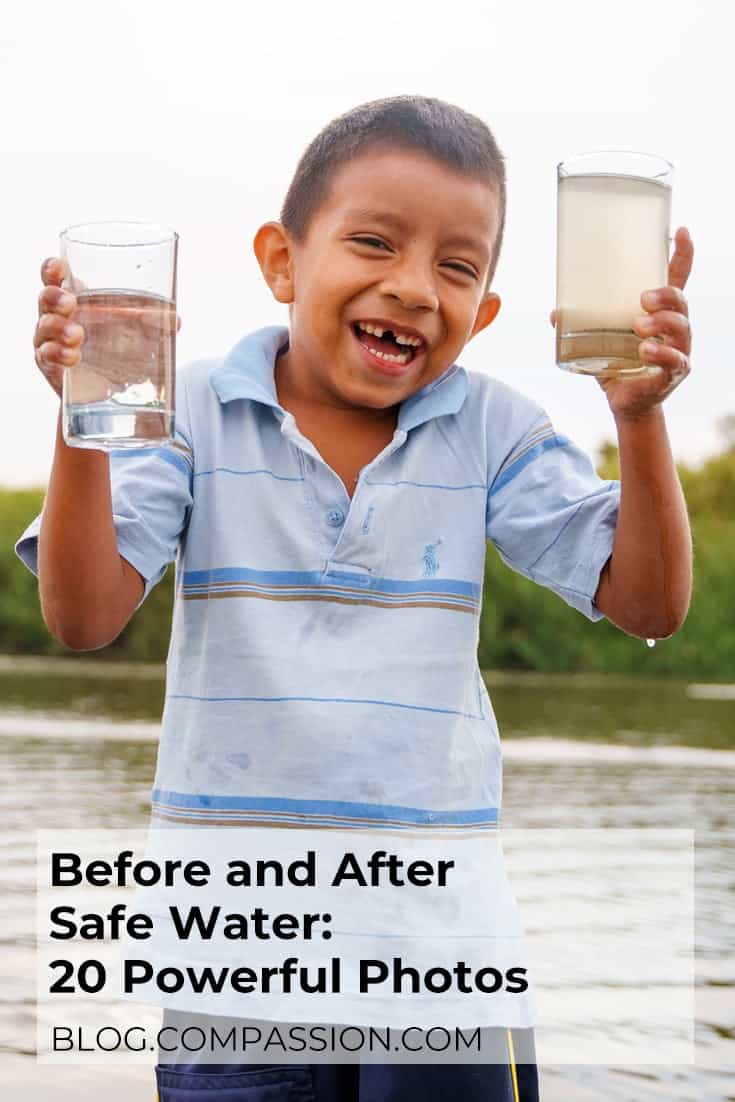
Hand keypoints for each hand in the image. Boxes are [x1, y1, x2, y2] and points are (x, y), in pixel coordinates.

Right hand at [33, 256, 182, 400]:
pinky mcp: (52, 366)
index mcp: (75, 298)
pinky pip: (47, 357)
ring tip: (77, 336)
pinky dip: (58, 354)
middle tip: (71, 305)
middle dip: (54, 299)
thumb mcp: (138, 334)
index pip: (55, 277)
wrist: (109, 392)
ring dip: (59, 329)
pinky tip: (72, 357)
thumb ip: (154, 324)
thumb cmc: (118, 350)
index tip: (59, 268)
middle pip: (45, 299)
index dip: (53, 269)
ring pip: (44, 328)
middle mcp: (57, 317)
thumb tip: (175, 320)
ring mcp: (50, 341)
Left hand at [549, 227, 693, 420]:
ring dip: (662, 323)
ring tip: (638, 326)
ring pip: (681, 328)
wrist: (627, 404)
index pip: (677, 279)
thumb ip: (579, 325)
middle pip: (681, 302)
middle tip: (643, 298)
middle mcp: (675, 328)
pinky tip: (646, 351)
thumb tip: (555, 313)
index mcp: (660, 313)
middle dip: (666, 295)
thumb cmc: (617, 366)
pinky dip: (662, 354)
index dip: (682, 254)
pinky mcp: (674, 374)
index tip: (682, 231)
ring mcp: (678, 350)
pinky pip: (676, 360)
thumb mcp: (597, 342)